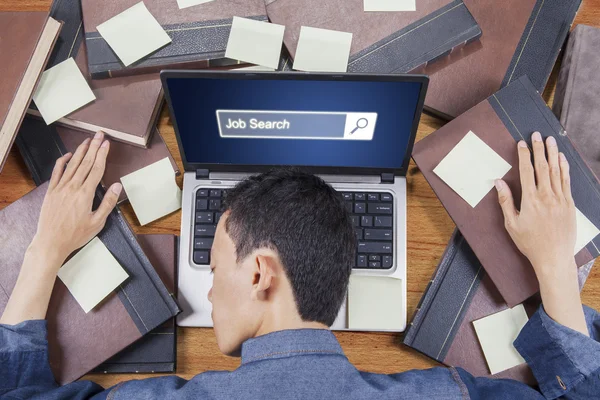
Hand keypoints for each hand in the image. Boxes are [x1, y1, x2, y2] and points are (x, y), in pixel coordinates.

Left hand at [32, 131, 121, 264]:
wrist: (50, 242)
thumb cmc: (75, 235)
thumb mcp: (97, 222)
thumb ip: (107, 203)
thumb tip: (116, 186)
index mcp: (85, 194)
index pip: (96, 169)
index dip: (102, 155)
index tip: (107, 144)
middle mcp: (72, 187)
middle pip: (85, 162)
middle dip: (93, 147)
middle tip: (99, 135)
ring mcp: (60, 188)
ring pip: (72, 164)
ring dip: (80, 150)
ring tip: (87, 140)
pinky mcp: (51, 191)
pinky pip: (57, 172)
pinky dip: (63, 161)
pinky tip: (68, 155)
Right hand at [495, 131, 587, 335]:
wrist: (553, 257)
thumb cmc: (529, 243)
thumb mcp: (511, 224)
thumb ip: (505, 201)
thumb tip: (498, 182)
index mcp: (530, 200)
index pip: (527, 171)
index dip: (524, 155)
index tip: (521, 143)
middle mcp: (546, 196)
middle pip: (542, 167)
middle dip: (538, 149)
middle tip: (536, 134)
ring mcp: (560, 199)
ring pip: (556, 171)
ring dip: (552, 154)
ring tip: (550, 140)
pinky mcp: (569, 204)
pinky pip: (566, 182)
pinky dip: (564, 168)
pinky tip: (562, 159)